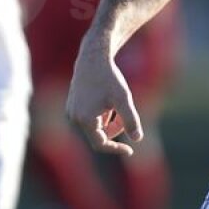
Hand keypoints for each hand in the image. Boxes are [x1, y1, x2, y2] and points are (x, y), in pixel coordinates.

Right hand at [65, 36, 143, 155]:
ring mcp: (71, 111)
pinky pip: (89, 117)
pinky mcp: (71, 105)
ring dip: (108, 119)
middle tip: (125, 113)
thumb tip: (137, 139)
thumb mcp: (123, 99)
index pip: (100, 144)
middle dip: (114, 127)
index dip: (116, 148)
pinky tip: (105, 98)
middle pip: (99, 134)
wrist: (93, 58)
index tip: (130, 150)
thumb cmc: (109, 78)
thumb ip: (130, 120)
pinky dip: (101, 113)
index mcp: (84, 119)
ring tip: (114, 102)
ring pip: (95, 125)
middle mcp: (74, 118)